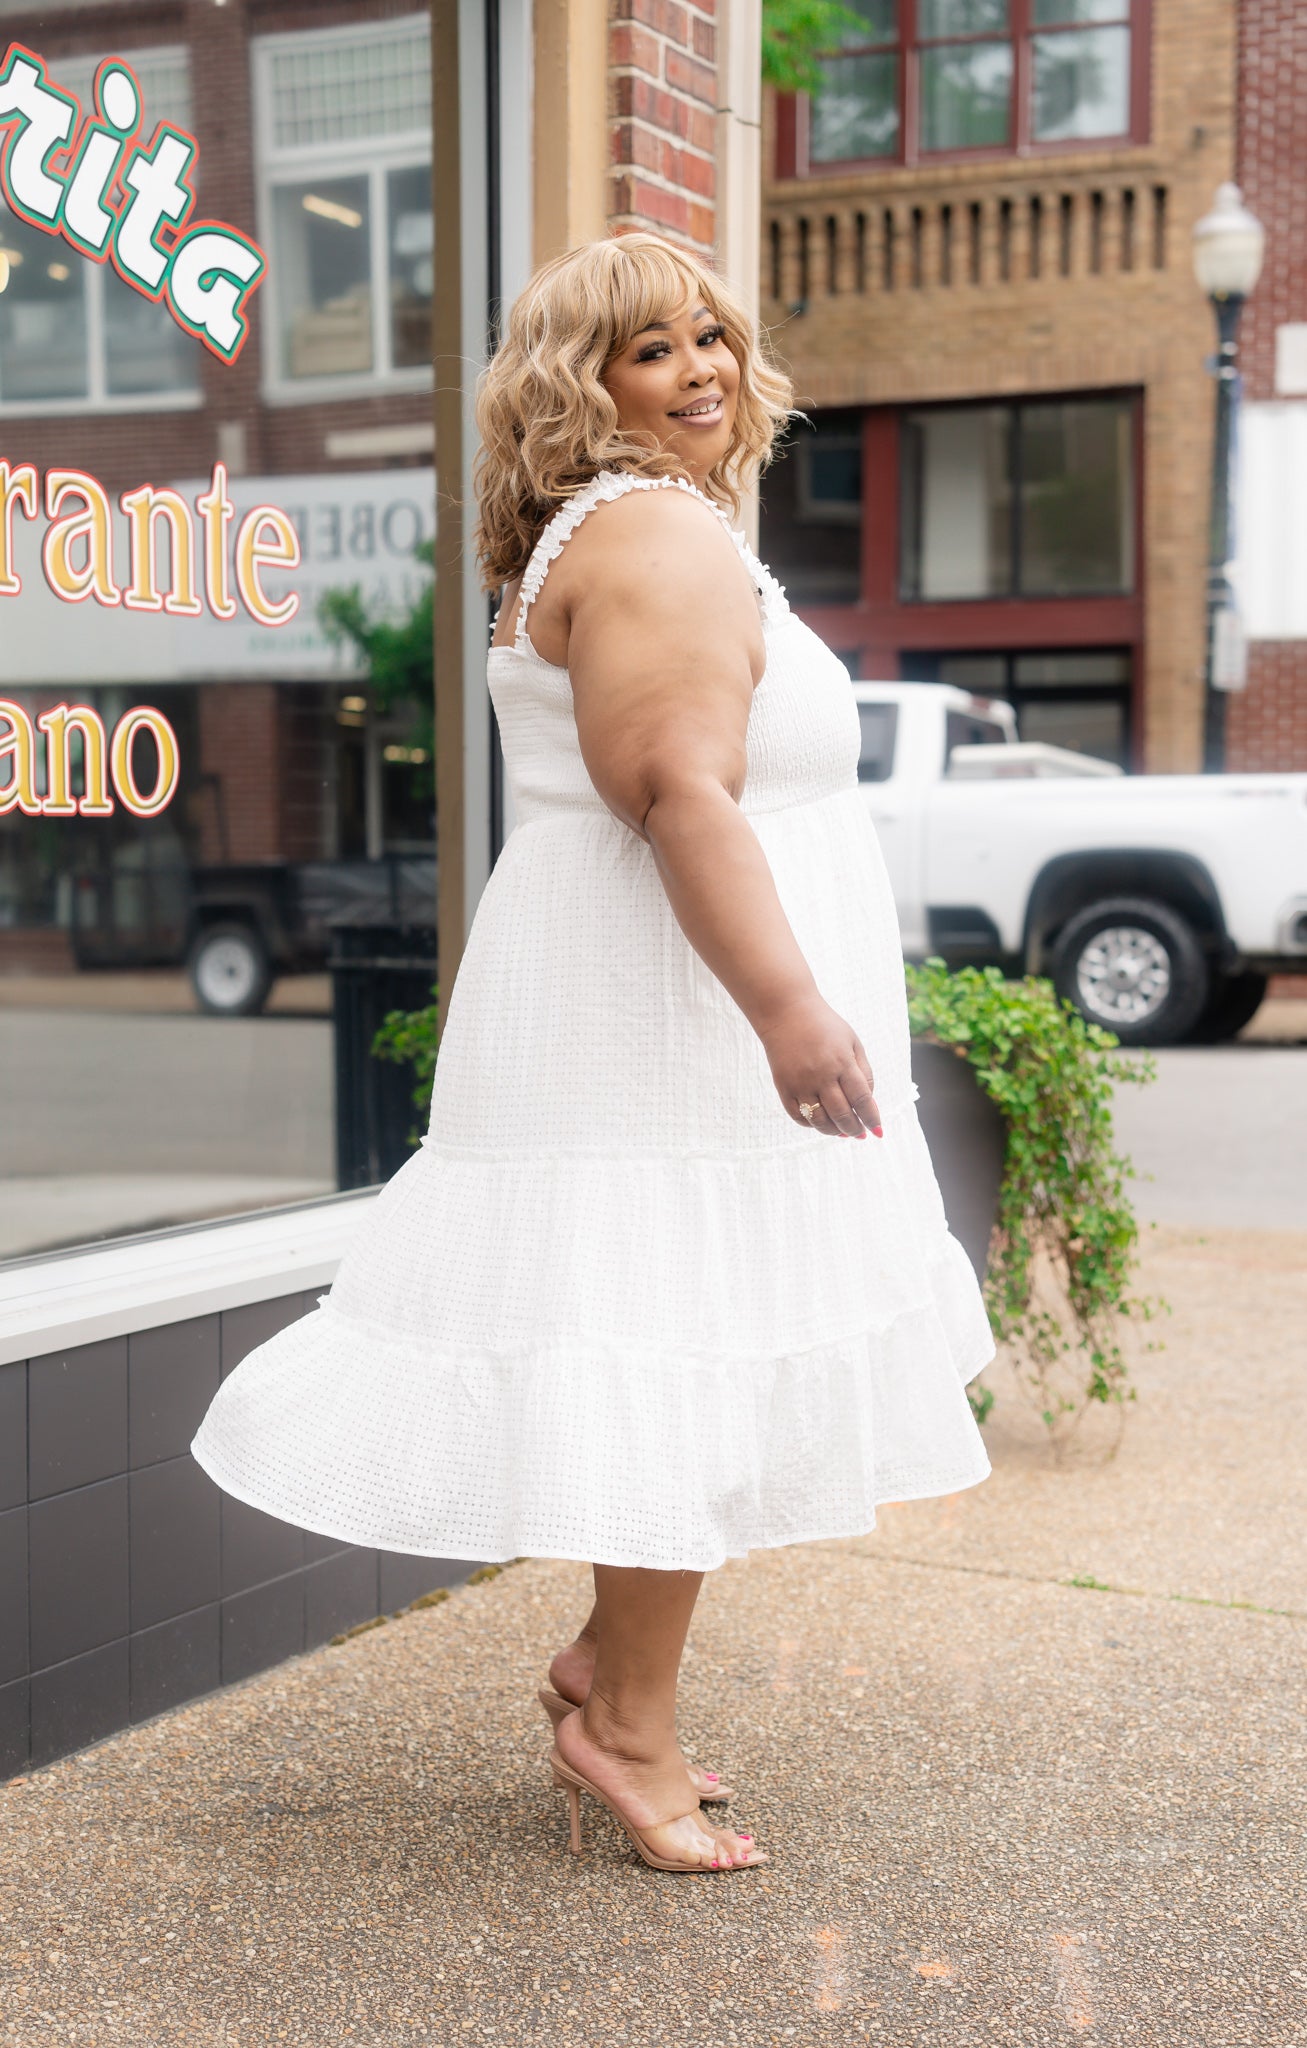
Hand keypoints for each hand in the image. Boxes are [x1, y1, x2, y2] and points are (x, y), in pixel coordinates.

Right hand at [759, 995, 882, 1137]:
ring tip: (842, 1132)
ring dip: (834, 1131)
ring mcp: (800, 1082)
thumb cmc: (825, 1027)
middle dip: (854, 1129)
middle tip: (860, 1134)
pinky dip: (811, 1125)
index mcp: (842, 1062)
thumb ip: (864, 1071)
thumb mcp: (852, 1042)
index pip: (861, 1099)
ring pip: (820, 1120)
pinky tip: (821, 1123)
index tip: (878, 1130)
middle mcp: (821, 1074)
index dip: (871, 1118)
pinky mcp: (783, 1086)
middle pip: (842, 1114)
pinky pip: (798, 1116)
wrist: (787, 1012)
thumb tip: (868, 1103)